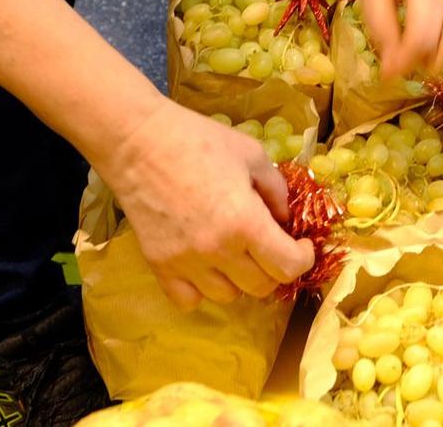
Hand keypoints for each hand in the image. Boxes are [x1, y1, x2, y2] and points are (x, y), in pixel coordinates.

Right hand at [106, 100, 311, 309]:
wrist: (138, 142)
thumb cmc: (198, 140)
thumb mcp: (252, 155)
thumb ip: (276, 191)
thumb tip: (285, 222)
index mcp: (245, 222)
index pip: (288, 266)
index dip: (303, 258)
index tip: (302, 244)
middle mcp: (217, 251)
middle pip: (261, 287)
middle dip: (274, 267)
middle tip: (269, 245)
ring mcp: (186, 263)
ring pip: (228, 296)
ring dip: (239, 279)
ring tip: (234, 253)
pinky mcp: (159, 266)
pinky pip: (189, 301)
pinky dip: (201, 290)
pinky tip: (204, 265)